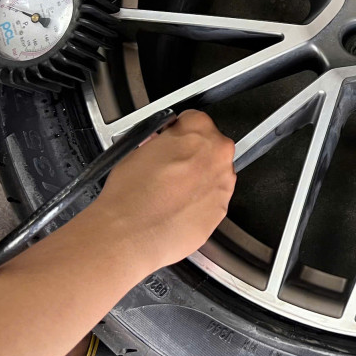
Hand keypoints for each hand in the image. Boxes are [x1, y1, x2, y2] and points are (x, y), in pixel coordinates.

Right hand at [89, 111, 235, 271]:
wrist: (132, 235)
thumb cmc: (131, 196)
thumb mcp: (138, 150)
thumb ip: (161, 142)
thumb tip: (164, 144)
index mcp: (198, 130)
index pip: (194, 120)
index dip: (179, 133)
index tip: (172, 141)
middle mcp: (218, 153)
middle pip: (209, 146)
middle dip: (192, 155)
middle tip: (169, 169)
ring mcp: (224, 181)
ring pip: (214, 172)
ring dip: (198, 179)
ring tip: (171, 192)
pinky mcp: (224, 207)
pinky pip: (214, 197)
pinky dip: (200, 200)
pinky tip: (178, 207)